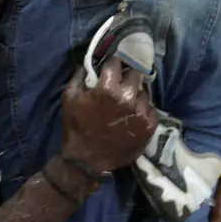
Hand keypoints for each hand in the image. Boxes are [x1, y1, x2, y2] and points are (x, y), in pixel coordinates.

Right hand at [60, 56, 156, 175]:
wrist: (88, 160)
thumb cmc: (77, 127)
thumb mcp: (69, 98)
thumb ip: (79, 76)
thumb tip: (88, 62)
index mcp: (108, 88)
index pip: (116, 63)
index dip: (111, 65)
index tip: (109, 70)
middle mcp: (128, 97)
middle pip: (134, 74)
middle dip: (126, 77)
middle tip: (119, 86)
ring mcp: (141, 111)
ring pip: (144, 92)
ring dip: (135, 95)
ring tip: (126, 104)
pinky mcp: (149, 125)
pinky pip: (151, 109)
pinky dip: (143, 110)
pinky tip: (132, 117)